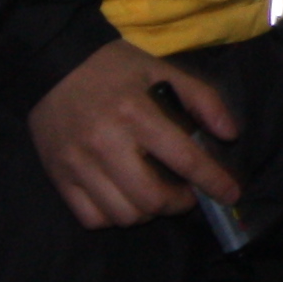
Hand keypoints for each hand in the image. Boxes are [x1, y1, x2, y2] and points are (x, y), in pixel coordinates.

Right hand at [25, 39, 242, 227]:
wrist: (53, 64)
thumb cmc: (114, 67)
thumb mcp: (163, 70)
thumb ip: (202, 99)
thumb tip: (230, 134)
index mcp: (137, 113)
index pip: (184, 159)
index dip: (213, 181)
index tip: (230, 194)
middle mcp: (106, 143)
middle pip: (151, 198)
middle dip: (178, 204)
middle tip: (186, 195)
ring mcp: (78, 164)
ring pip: (122, 214)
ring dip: (148, 213)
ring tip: (155, 197)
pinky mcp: (58, 177)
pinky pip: (91, 217)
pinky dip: (113, 217)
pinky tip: (123, 199)